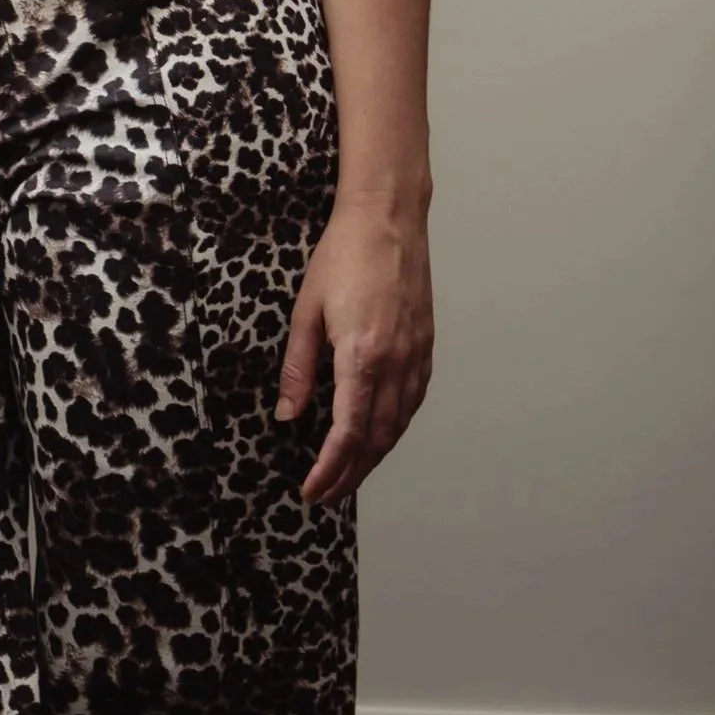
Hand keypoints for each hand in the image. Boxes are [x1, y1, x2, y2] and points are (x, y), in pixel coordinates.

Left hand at [275, 195, 433, 506]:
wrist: (388, 218)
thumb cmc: (342, 257)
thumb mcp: (305, 312)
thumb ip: (298, 368)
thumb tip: (289, 415)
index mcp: (362, 356)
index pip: (348, 433)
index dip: (330, 469)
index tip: (311, 490)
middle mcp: (396, 362)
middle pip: (375, 439)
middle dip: (349, 474)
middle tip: (325, 495)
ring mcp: (416, 355)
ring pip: (398, 425)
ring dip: (373, 457)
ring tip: (348, 476)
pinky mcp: (425, 345)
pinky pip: (412, 401)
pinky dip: (394, 428)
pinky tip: (379, 436)